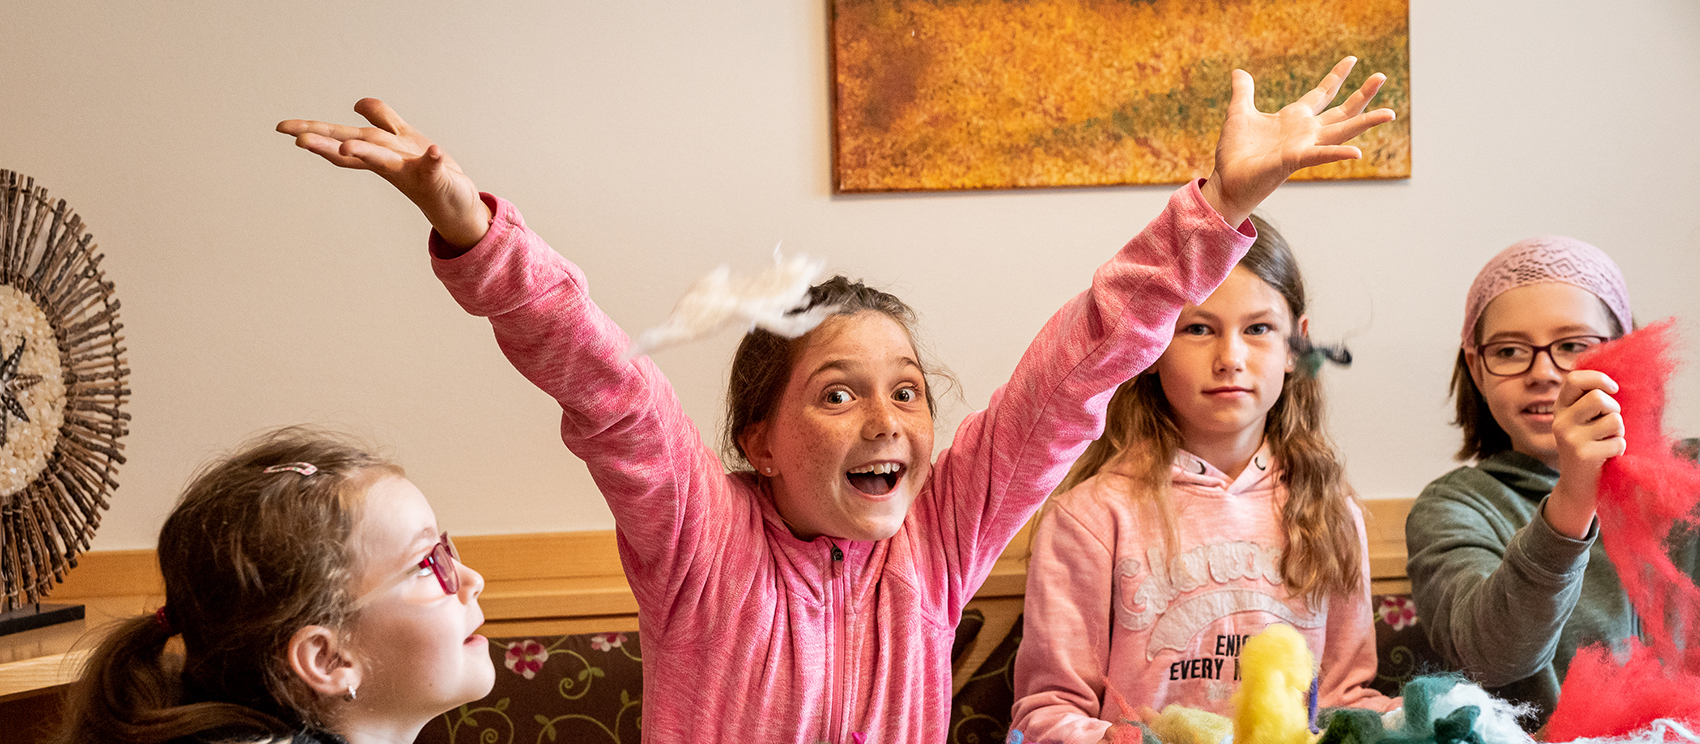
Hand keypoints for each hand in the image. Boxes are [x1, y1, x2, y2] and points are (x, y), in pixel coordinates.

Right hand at [277, 98, 491, 249]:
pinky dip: (433, 161)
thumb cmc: (427, 171)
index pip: (341, 139)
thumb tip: (358, 103)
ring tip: (345, 147)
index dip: (314, 133)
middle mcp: (389, 162)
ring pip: (384, 159)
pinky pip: (434, 168)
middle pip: (354, 148)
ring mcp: (411, 171)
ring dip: (366, 153)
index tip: (284, 129)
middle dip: (327, 144)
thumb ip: (381, 119)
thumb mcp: (402, 138)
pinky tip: (434, 151)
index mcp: (378, 150)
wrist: (457, 202)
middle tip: (299, 140)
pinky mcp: (436, 179)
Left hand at [1200, 56, 1396, 226]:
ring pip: (1341, 131)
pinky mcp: (1295, 160)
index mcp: (1294, 118)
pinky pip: (1320, 155)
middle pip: (1341, 110)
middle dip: (1362, 94)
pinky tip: (1358, 152)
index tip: (1352, 59)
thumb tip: (1239, 71)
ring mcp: (1303, 146)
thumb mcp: (1239, 113)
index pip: (1322, 93)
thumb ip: (1243, 92)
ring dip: (1365, 122)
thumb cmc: (1234, 152)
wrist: (1227, 180)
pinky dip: (1338, 153)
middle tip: (1381, 75)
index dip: (1336, 76)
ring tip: (1390, 113)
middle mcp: (1305, 132)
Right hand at [1546, 370, 1625, 538]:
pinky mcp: (1583, 454)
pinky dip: (1620, 448)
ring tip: (1608, 440)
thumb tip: (1610, 383)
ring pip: (1613, 419)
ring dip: (1619, 431)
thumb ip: (1588, 401)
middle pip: (1598, 398)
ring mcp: (1569, 438)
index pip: (1575, 380)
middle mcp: (1560, 421)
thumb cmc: (1588, 447)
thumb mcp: (1581, 421)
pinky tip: (1607, 456)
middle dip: (1614, 409)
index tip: (1613, 390)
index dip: (1598, 379)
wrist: (1578, 485)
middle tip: (1610, 424)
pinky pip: (1618, 442)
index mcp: (1560, 409)